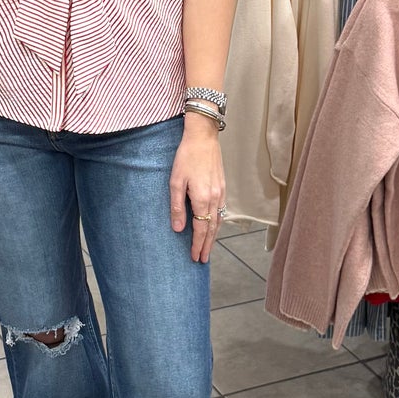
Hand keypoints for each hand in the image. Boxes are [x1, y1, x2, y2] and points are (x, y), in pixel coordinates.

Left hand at [171, 116, 225, 263]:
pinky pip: (222, 211)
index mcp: (203, 198)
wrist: (203, 137)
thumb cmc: (186, 157)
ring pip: (219, 221)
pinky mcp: (222, 186)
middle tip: (202, 260)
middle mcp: (215, 198)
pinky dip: (218, 223)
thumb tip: (178, 228)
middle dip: (207, 245)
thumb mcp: (175, 182)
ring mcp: (221, 192)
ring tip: (208, 248)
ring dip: (213, 237)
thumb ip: (177, 207)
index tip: (194, 257)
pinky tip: (214, 227)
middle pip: (212, 228)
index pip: (200, 228)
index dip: (197, 244)